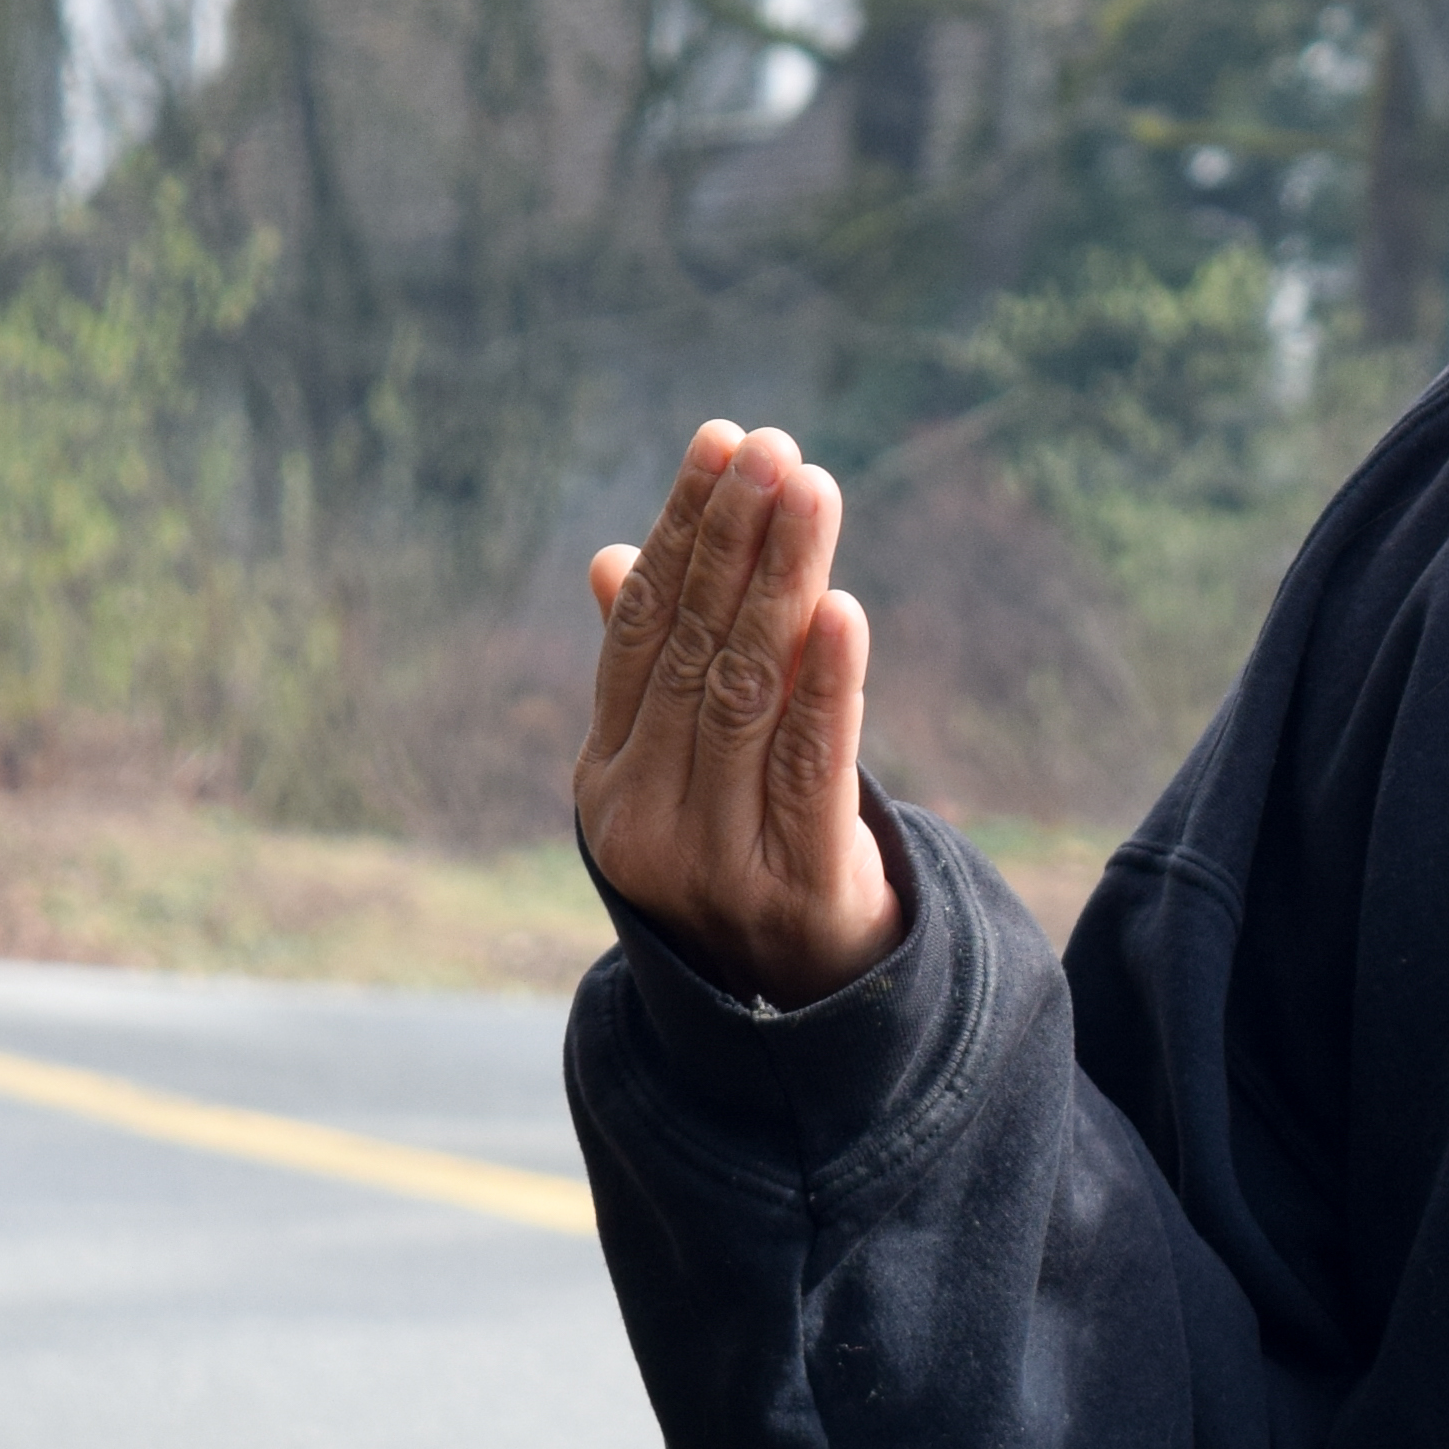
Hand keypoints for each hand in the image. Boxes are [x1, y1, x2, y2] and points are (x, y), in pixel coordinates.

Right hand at [574, 419, 901, 1005]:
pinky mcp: (795, 887)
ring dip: (784, 583)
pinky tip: (843, 609)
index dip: (681, 530)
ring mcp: (712, 857)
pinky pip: (811, 768)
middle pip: (695, 649)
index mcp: (606, 775)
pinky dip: (828, 687)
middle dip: (737, 539)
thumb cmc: (745, 854)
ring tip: (813, 491)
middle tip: (776, 448)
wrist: (806, 1007)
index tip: (723, 442)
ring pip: (750, 694)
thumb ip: (655, 669)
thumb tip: (605, 557)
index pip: (642, 627)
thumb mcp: (686, 767)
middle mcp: (643, 815)